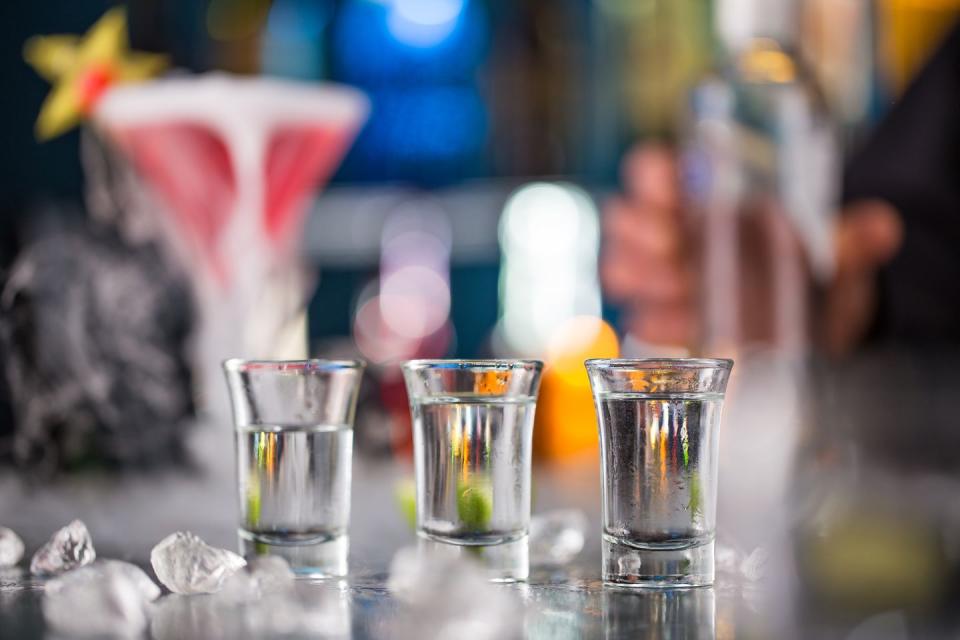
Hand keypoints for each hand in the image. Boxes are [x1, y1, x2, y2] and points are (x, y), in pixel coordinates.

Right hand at [601, 145, 902, 355]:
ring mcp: (658, 276)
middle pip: (624, 218)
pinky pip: (639, 316)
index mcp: (700, 198)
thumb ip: (851, 238)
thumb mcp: (830, 250)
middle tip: (673, 249)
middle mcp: (670, 232)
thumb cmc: (801, 267)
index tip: (665, 188)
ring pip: (620, 266)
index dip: (650, 176)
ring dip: (640, 276)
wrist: (799, 321)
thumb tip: (882, 228)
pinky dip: (657, 320)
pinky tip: (682, 325)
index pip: (653, 171)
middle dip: (641, 233)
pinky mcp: (661, 317)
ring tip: (678, 290)